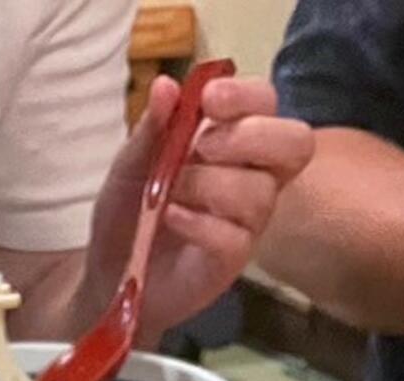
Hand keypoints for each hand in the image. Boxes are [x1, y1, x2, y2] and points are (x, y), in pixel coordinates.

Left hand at [83, 75, 313, 344]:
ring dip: (209, 185)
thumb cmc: (128, 210)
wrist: (108, 272)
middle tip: (203, 147)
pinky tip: (171, 219)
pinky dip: (200, 223)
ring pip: (260, 192)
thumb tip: (166, 86)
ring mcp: (246, 221)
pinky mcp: (231, 260)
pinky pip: (236, 237)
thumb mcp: (131, 162)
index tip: (209, 99)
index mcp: (233, 138)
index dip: (247, 95)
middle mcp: (252, 175)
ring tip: (169, 194)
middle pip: (295, 144)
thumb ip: (152, 128)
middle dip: (250, 136)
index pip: (266, 103)